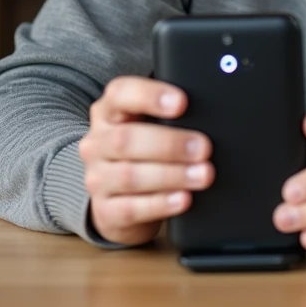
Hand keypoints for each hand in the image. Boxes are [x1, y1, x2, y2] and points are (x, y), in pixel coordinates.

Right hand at [79, 76, 214, 245]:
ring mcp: (97, 179)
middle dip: (170, 144)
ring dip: (172, 174)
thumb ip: (170, 117)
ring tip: (203, 174)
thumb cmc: (144, 153)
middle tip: (204, 147)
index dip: (149, 96)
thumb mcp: (150, 127)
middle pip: (126, 139)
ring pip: (130, 176)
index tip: (182, 102)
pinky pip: (132, 209)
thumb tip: (208, 114)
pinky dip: (162, 203)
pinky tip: (184, 198)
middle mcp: (97, 144)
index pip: (119, 94)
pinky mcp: (105, 212)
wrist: (120, 200)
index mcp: (109, 113)